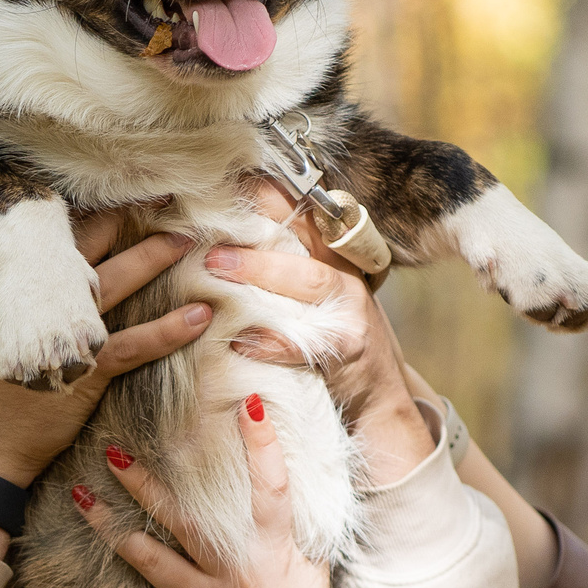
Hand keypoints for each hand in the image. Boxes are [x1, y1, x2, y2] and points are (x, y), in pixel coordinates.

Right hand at [0, 211, 204, 490]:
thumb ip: (17, 306)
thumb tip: (42, 280)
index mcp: (17, 288)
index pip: (58, 237)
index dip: (92, 212)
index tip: (118, 188)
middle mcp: (42, 301)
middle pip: (92, 246)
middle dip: (129, 218)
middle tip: (165, 197)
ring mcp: (66, 333)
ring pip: (119, 282)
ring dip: (156, 258)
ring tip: (189, 240)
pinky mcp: (86, 370)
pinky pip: (137, 344)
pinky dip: (170, 330)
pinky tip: (200, 315)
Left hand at [73, 396, 336, 587]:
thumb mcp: (310, 571)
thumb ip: (293, 527)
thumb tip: (286, 477)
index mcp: (273, 554)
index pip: (272, 490)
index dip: (263, 447)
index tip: (250, 406)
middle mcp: (234, 575)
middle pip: (183, 519)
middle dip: (144, 482)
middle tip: (112, 449)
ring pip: (145, 557)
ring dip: (109, 526)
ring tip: (79, 497)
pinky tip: (81, 570)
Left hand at [207, 178, 436, 480]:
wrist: (380, 406)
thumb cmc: (337, 349)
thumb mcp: (317, 303)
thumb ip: (285, 270)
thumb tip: (224, 239)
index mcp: (337, 261)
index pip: (305, 215)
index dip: (268, 195)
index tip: (228, 181)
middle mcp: (348, 280)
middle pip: (304, 243)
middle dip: (255, 234)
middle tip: (207, 239)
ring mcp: (353, 313)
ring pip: (308, 281)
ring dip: (258, 273)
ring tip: (214, 271)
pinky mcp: (348, 351)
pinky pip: (303, 341)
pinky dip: (268, 341)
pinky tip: (238, 340)